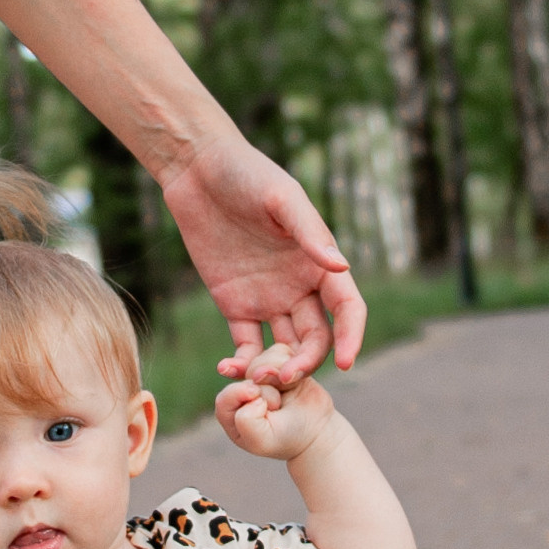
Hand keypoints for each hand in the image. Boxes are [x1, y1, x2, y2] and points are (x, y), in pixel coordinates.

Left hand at [161, 130, 363, 381]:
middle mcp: (299, 287)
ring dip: (276, 367)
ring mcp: (268, 299)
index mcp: (318, 263)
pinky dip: (243, 361)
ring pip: (283, 347)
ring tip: (256, 378)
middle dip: (306, 362)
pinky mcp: (235, 305)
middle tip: (283, 376)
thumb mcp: (281, 199)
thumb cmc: (246, 174)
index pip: (346, 308)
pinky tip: (229, 369)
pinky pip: (246, 343)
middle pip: (316, 337)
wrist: (198, 170)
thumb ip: (309, 232)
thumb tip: (341, 267)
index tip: (346, 361)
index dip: (351, 335)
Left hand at [214, 366, 340, 462]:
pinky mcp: (277, 361)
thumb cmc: (286, 438)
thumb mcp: (261, 439)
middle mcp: (241, 389)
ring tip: (286, 392)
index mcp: (229, 410)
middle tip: (278, 406)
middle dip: (268, 389)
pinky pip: (279, 350)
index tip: (264, 408)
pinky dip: (291, 365)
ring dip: (279, 376)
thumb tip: (252, 387)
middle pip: (247, 373)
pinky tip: (295, 382)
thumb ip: (245, 420)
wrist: (316, 430)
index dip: (247, 397)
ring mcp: (259, 374)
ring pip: (263, 359)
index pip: (227, 395)